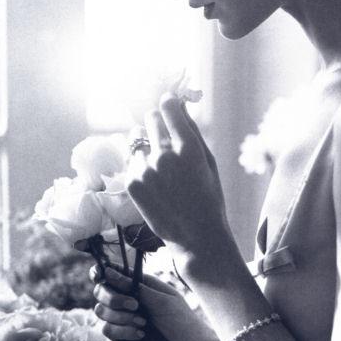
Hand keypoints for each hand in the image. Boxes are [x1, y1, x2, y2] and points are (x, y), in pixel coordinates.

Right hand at [91, 264, 196, 340]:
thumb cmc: (182, 322)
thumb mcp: (163, 300)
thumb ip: (135, 286)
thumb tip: (108, 271)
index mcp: (139, 284)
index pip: (112, 272)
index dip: (101, 272)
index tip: (100, 277)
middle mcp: (128, 298)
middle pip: (100, 291)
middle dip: (113, 298)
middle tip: (135, 306)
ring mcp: (123, 318)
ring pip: (101, 311)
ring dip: (121, 317)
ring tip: (144, 324)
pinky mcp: (121, 336)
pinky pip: (108, 330)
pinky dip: (122, 332)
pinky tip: (141, 335)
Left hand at [126, 94, 231, 265]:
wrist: (196, 236)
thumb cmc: (209, 198)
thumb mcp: (208, 162)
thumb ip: (192, 131)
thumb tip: (181, 105)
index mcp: (188, 147)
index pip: (168, 107)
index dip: (169, 104)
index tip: (169, 106)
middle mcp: (165, 155)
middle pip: (150, 118)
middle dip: (157, 122)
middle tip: (164, 136)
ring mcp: (146, 169)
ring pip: (136, 138)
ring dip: (144, 143)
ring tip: (157, 163)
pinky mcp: (133, 183)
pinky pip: (131, 160)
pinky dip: (139, 164)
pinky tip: (153, 180)